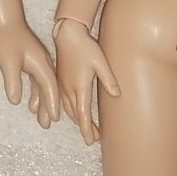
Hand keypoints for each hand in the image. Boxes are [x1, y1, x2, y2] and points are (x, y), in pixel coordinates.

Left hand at [0, 23, 59, 128]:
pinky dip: (37, 94)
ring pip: (44, 87)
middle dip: (49, 107)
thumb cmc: (7, 41)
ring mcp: (39, 63)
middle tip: (47, 125)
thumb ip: (13, 82)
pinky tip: (32, 105)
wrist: (7, 22)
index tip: (55, 118)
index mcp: (41, 64)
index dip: (52, 103)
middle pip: (49, 89)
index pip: (49, 87)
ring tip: (42, 120)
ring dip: (43, 103)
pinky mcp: (33, 62)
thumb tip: (15, 101)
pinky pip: (38, 82)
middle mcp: (44, 64)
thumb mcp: (8, 63)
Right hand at [54, 17, 119, 146]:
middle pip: (76, 115)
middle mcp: (68, 89)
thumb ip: (108, 79)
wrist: (67, 34)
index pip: (83, 114)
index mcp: (79, 87)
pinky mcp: (60, 80)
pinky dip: (69, 111)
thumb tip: (116, 95)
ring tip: (86, 128)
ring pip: (68, 109)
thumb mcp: (101, 62)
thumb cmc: (86, 47)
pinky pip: (63, 101)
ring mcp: (62, 85)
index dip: (87, 129)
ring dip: (77, 120)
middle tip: (93, 138)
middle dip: (84, 127)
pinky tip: (73, 112)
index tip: (91, 140)